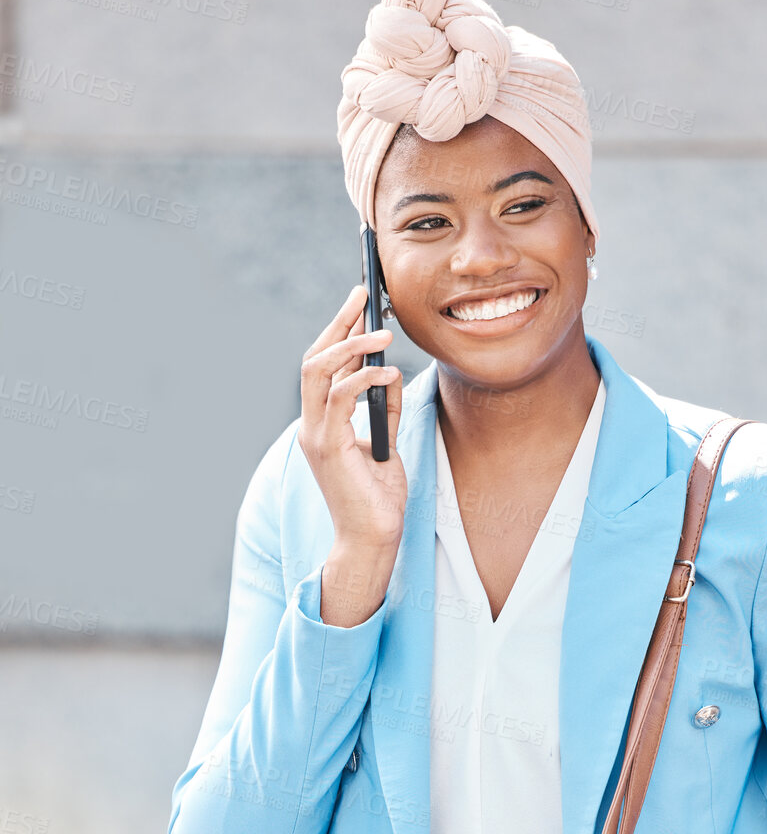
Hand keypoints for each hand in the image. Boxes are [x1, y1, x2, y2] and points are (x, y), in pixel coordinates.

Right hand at [297, 285, 407, 618]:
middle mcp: (312, 426)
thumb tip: (387, 373)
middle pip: (314, 358)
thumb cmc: (379, 499)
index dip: (338, 330)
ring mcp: (315, 436)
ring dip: (352, 345)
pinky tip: (387, 371)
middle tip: (365, 294)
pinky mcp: (328, 448)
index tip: (361, 302)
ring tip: (384, 332)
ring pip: (319, 371)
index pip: (321, 365)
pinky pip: (339, 398)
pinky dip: (363, 378)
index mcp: (321, 423)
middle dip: (339, 322)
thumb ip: (381, 409)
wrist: (373, 540)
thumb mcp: (386, 444)